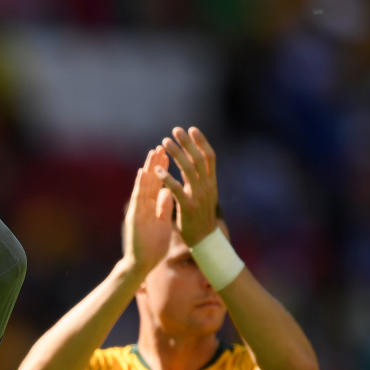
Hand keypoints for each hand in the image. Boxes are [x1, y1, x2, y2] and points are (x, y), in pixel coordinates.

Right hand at [122, 146, 174, 273]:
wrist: (142, 263)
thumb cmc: (152, 245)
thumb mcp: (162, 223)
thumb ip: (164, 207)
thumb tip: (169, 191)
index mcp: (152, 207)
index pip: (158, 184)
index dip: (163, 169)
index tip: (168, 154)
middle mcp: (143, 205)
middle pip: (150, 181)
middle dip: (155, 164)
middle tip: (161, 146)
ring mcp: (137, 210)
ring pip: (143, 186)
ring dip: (147, 168)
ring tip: (152, 153)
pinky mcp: (134, 217)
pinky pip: (138, 199)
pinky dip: (140, 185)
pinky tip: (143, 173)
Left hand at [156, 126, 217, 245]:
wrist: (204, 240)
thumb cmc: (201, 216)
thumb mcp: (204, 194)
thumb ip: (198, 179)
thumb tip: (193, 162)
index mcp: (211, 182)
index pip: (210, 157)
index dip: (201, 142)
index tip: (192, 129)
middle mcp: (208, 186)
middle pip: (199, 159)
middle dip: (187, 143)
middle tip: (176, 130)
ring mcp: (199, 196)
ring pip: (189, 170)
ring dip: (176, 155)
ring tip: (164, 143)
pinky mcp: (189, 207)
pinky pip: (177, 190)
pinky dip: (168, 179)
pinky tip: (158, 170)